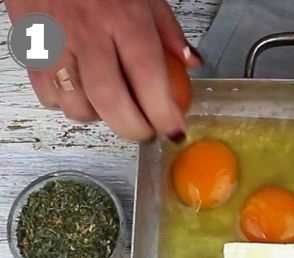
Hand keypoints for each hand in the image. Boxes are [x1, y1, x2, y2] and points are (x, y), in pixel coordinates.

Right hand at [5, 0, 199, 141]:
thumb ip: (167, 30)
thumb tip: (191, 63)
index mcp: (122, 17)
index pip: (148, 76)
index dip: (163, 112)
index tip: (174, 129)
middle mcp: (87, 32)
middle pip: (110, 100)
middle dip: (133, 128)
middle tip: (147, 132)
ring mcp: (54, 42)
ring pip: (76, 103)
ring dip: (100, 118)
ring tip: (115, 110)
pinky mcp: (29, 48)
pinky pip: (47, 94)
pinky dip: (67, 105)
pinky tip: (81, 94)